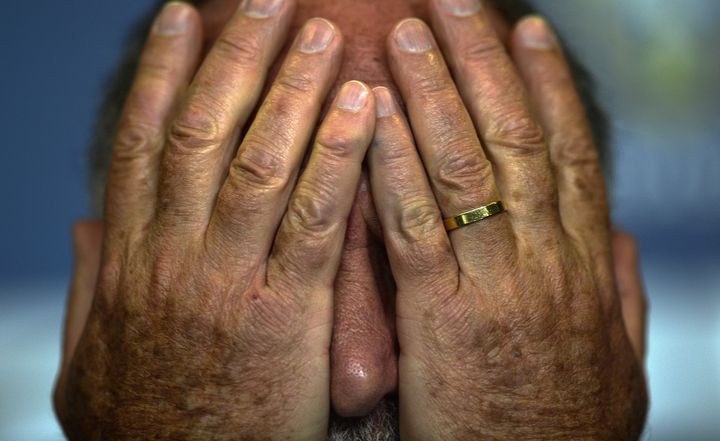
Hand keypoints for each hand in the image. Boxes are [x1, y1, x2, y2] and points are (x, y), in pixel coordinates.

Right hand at [53, 1, 375, 438]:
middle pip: (202, 131)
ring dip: (292, 88)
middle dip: (236, 56)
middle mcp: (173, 255)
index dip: (162, 72)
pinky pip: (315, 221)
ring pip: (258, 160)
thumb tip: (83, 221)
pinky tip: (363, 107)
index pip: (143, 143)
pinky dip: (338, 158)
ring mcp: (228, 280)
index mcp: (131, 261)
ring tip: (323, 30)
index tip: (184, 16)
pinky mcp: (285, 315)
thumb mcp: (89, 357)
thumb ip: (86, 286)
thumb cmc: (146, 426)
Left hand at [368, 1, 646, 438]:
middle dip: (483, 62)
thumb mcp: (614, 357)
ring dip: (436, 91)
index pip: (566, 151)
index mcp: (583, 263)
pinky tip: (370, 113)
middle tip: (455, 2)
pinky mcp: (443, 316)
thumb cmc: (565, 425)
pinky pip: (416, 224)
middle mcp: (547, 258)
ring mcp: (497, 283)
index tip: (526, 29)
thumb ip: (617, 294)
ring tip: (408, 29)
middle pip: (516, 137)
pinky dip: (393, 162)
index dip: (547, 84)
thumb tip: (618, 238)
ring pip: (468, 165)